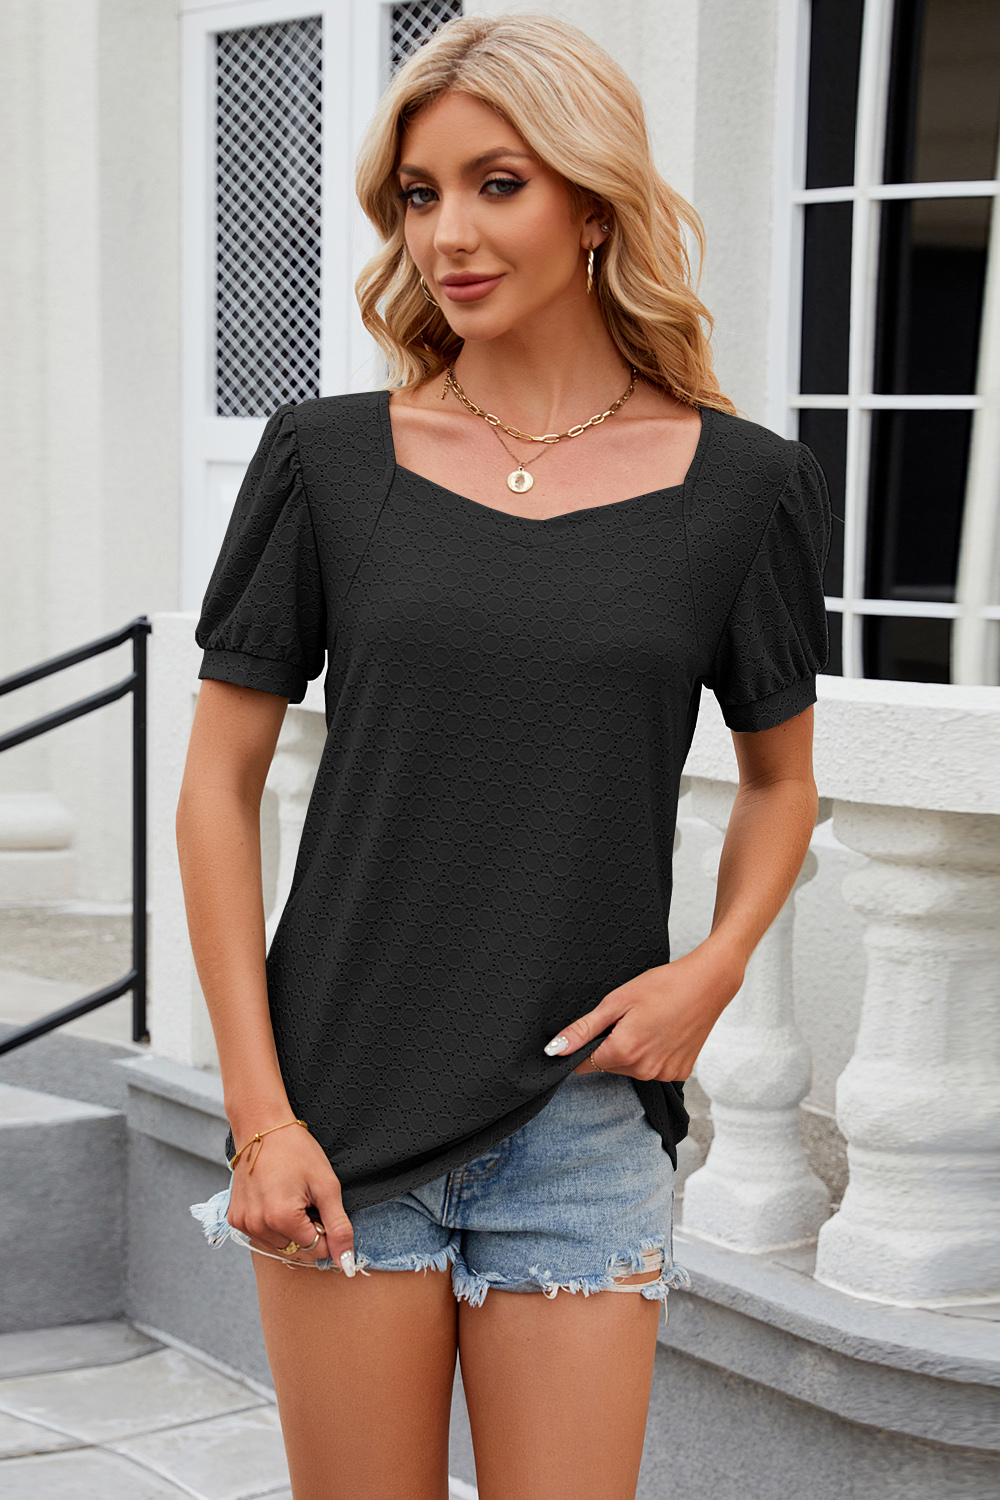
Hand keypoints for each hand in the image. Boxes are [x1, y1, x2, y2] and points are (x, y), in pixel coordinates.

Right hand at [226, 1117, 357, 1274]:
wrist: (262, 1127)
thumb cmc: (296, 1151)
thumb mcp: (326, 1185)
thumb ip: (339, 1227)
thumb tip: (347, 1263)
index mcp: (282, 1219)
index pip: (317, 1249)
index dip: (327, 1231)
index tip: (323, 1206)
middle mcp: (258, 1226)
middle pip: (297, 1251)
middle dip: (308, 1232)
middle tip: (307, 1200)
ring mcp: (244, 1224)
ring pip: (280, 1247)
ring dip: (291, 1231)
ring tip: (290, 1199)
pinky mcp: (235, 1219)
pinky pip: (262, 1237)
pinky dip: (273, 1226)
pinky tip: (275, 1200)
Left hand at [545, 942, 745, 1081]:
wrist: (708, 984)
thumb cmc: (662, 986)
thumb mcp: (617, 1002)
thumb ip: (584, 1029)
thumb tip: (554, 1050)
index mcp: (625, 1052)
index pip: (585, 1064)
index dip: (588, 1045)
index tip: (602, 1026)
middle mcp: (644, 1070)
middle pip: (609, 1066)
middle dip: (611, 1045)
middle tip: (629, 1017)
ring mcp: (664, 1074)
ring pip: (631, 1068)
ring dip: (632, 1051)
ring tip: (649, 1022)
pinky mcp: (680, 1072)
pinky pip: (654, 1069)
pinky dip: (653, 1054)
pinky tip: (663, 1032)